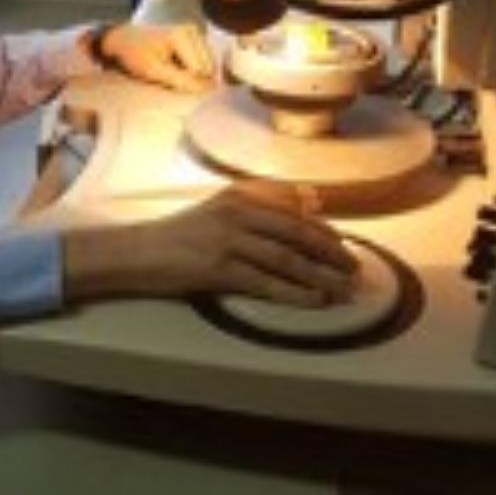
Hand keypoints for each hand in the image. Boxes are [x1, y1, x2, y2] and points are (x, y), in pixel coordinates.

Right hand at [63, 186, 358, 306]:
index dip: (324, 227)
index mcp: (237, 194)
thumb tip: (309, 203)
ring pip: (288, 259)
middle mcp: (236, 212)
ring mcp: (228, 240)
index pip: (293, 208)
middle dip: (332, 252)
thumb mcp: (218, 208)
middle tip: (356, 269)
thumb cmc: (180, 234)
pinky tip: (316, 301)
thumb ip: (257, 204)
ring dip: (323, 276)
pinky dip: (297, 293)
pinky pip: (268, 283)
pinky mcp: (220, 269)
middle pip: (297, 232)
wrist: (139, 252)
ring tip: (346, 289)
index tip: (345, 244)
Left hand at [90, 22, 215, 92]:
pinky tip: (177, 65)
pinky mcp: (194, 37)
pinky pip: (202, 62)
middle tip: (169, 74)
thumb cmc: (135, 54)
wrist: (123, 40)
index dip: (187, 83)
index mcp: (183, 35)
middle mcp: (193, 30)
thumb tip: (208, 90)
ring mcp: (194, 33)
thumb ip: (181, 81)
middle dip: (192, 78)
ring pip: (207, 66)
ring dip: (193, 74)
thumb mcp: (155, 71)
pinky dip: (192, 68)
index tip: (168, 79)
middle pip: (207, 69)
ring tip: (171, 69)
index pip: (200, 72)